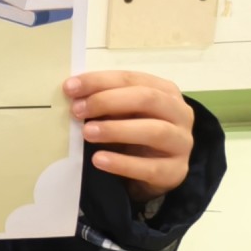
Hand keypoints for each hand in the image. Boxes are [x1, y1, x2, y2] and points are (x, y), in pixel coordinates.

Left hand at [67, 69, 194, 201]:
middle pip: (148, 99)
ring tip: (87, 133)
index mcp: (165, 92)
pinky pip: (150, 168)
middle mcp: (180, 113)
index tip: (69, 88)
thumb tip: (72, 93)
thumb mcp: (121, 114)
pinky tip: (98, 159)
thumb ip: (105, 102)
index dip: (100, 81)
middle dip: (108, 101)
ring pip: (155, 131)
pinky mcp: (175, 171)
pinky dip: (122, 164)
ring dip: (117, 130)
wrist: (155, 171)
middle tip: (77, 111)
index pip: (132, 79)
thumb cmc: (134, 134)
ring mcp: (181, 143)